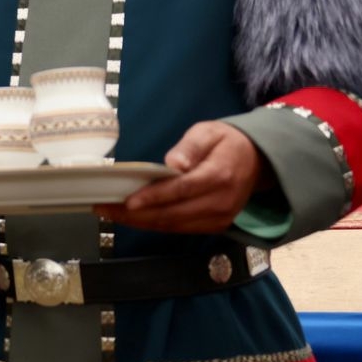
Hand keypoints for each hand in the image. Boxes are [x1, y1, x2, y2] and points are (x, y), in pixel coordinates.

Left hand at [98, 121, 269, 232]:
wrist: (257, 161)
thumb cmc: (226, 142)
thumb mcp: (208, 132)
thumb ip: (190, 147)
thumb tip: (174, 164)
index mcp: (219, 176)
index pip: (182, 190)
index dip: (153, 198)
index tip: (127, 201)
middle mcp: (221, 202)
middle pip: (174, 214)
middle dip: (136, 214)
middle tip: (105, 208)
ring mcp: (220, 217)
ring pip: (174, 225)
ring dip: (141, 222)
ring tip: (111, 214)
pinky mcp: (216, 225)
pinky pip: (181, 229)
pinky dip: (155, 225)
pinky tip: (133, 218)